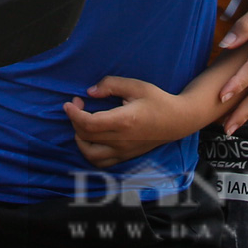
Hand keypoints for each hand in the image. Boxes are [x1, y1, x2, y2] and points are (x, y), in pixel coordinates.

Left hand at [63, 77, 189, 167]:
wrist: (178, 120)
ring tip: (82, 124)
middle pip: (86, 137)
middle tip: (78, 105)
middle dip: (74, 120)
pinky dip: (90, 152)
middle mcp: (122, 140)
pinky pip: (102, 162)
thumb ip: (110, 85)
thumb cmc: (157, 100)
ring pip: (90, 155)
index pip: (88, 124)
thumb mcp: (135, 86)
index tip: (69, 103)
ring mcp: (124, 151)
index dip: (73, 114)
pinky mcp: (126, 156)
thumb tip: (90, 92)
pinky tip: (91, 138)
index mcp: (124, 121)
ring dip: (80, 140)